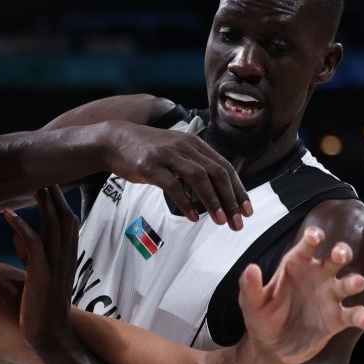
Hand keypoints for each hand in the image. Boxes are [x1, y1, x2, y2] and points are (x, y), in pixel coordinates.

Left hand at [4, 187, 78, 355]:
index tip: (49, 183)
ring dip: (43, 204)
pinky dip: (22, 228)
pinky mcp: (42, 275)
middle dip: (54, 195)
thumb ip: (29, 255)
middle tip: (43, 174)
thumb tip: (16, 234)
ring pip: (54, 227)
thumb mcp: (37, 277)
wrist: (49, 335)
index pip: (67, 223)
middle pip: (64, 218)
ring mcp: (56, 266)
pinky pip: (34, 245)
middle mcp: (65, 258)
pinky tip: (8, 214)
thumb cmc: (40, 309)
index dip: (59, 202)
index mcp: (66, 258)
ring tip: (33, 184)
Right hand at [102, 122, 252, 228]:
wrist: (116, 141)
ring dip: (212, 201)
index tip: (247, 210)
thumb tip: (216, 188)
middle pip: (216, 173)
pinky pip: (172, 185)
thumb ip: (195, 165)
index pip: (225, 167)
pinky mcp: (151, 166)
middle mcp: (185, 147)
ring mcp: (168, 156)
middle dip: (231, 199)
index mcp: (195, 145)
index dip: (239, 189)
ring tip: (220, 221)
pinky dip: (185, 202)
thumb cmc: (148, 151)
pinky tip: (192, 217)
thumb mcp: (176, 152)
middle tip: (238, 222)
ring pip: (199, 177)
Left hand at [240, 225, 363, 363]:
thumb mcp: (251, 304)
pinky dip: (361, 316)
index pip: (308, 245)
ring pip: (347, 283)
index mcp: (296, 265)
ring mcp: (329, 297)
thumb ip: (250, 287)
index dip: (313, 237)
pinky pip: (352, 314)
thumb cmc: (261, 318)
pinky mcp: (337, 319)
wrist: (271, 348)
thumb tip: (250, 269)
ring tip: (358, 283)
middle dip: (341, 252)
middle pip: (335, 258)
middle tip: (340, 255)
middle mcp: (317, 276)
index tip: (315, 237)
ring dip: (354, 281)